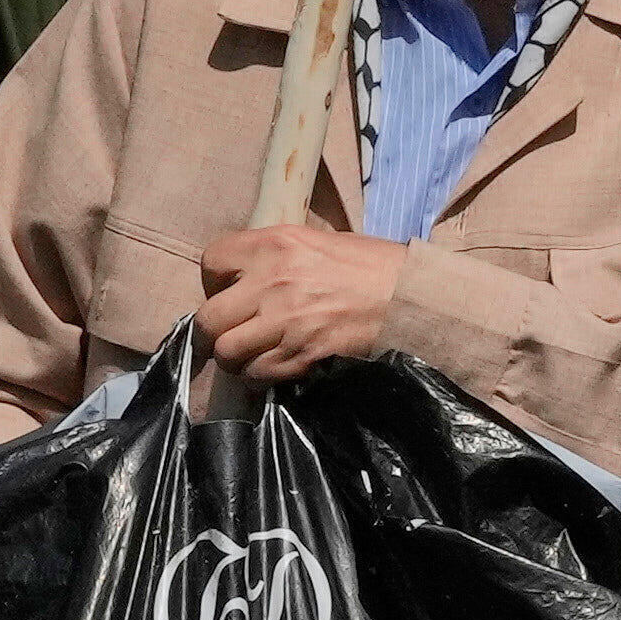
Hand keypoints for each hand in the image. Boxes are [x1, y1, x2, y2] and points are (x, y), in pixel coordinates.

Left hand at [188, 219, 412, 382]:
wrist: (410, 296)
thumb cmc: (371, 264)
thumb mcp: (317, 242)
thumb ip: (275, 258)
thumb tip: (242, 280)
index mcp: (275, 243)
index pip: (211, 263)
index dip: (213, 283)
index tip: (227, 293)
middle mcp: (272, 280)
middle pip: (209, 318)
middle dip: (212, 333)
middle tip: (226, 336)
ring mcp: (286, 320)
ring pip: (227, 352)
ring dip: (234, 359)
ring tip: (249, 356)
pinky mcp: (302, 353)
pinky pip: (258, 374)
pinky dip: (258, 377)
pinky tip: (273, 368)